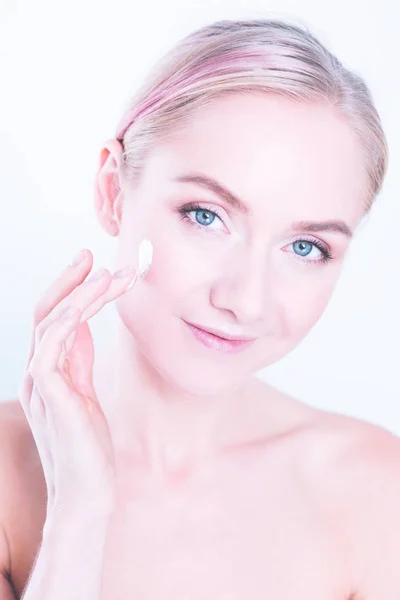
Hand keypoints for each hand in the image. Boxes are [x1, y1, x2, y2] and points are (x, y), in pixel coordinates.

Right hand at [18, 249, 136, 519]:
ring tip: (108, 275)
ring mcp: (40, 385)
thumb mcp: (85, 393)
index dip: (70, 290)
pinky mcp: (51, 398)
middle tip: (91, 255)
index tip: (94, 267)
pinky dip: (67, 323)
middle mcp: (37, 374)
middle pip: (45, 314)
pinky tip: (87, 306)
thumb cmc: (88, 446)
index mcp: (45, 372)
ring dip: (79, 295)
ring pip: (50, 324)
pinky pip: (51, 349)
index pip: (53, 319)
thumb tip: (82, 323)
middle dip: (69, 281)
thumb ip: (79, 360)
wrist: (88, 493)